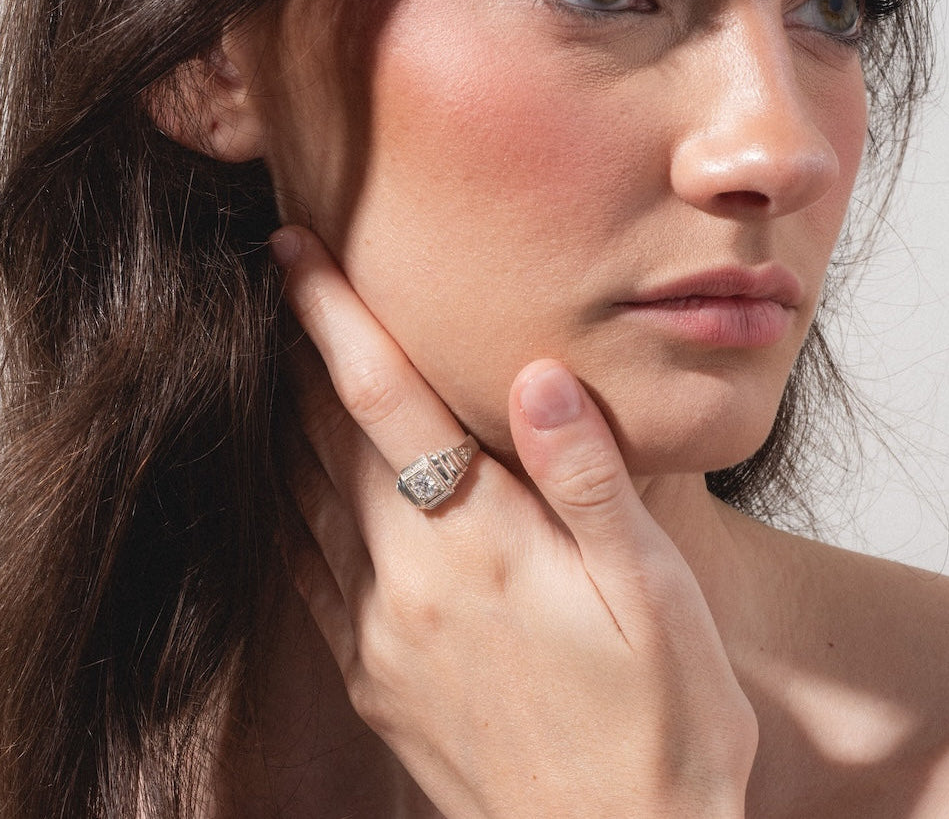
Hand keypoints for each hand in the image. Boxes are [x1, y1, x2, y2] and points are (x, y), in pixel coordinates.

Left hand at [271, 225, 756, 818]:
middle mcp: (408, 581)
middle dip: (300, 351)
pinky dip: (288, 509)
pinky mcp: (370, 679)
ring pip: (303, 499)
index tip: (292, 250)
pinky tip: (290, 485)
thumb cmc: (660, 727)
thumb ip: (591, 481)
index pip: (383, 400)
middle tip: (284, 283)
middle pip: (328, 437)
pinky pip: (305, 573)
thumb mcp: (655, 597)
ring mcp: (378, 635)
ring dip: (285, 421)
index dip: (332, 317)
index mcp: (479, 544)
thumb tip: (539, 378)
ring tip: (280, 362)